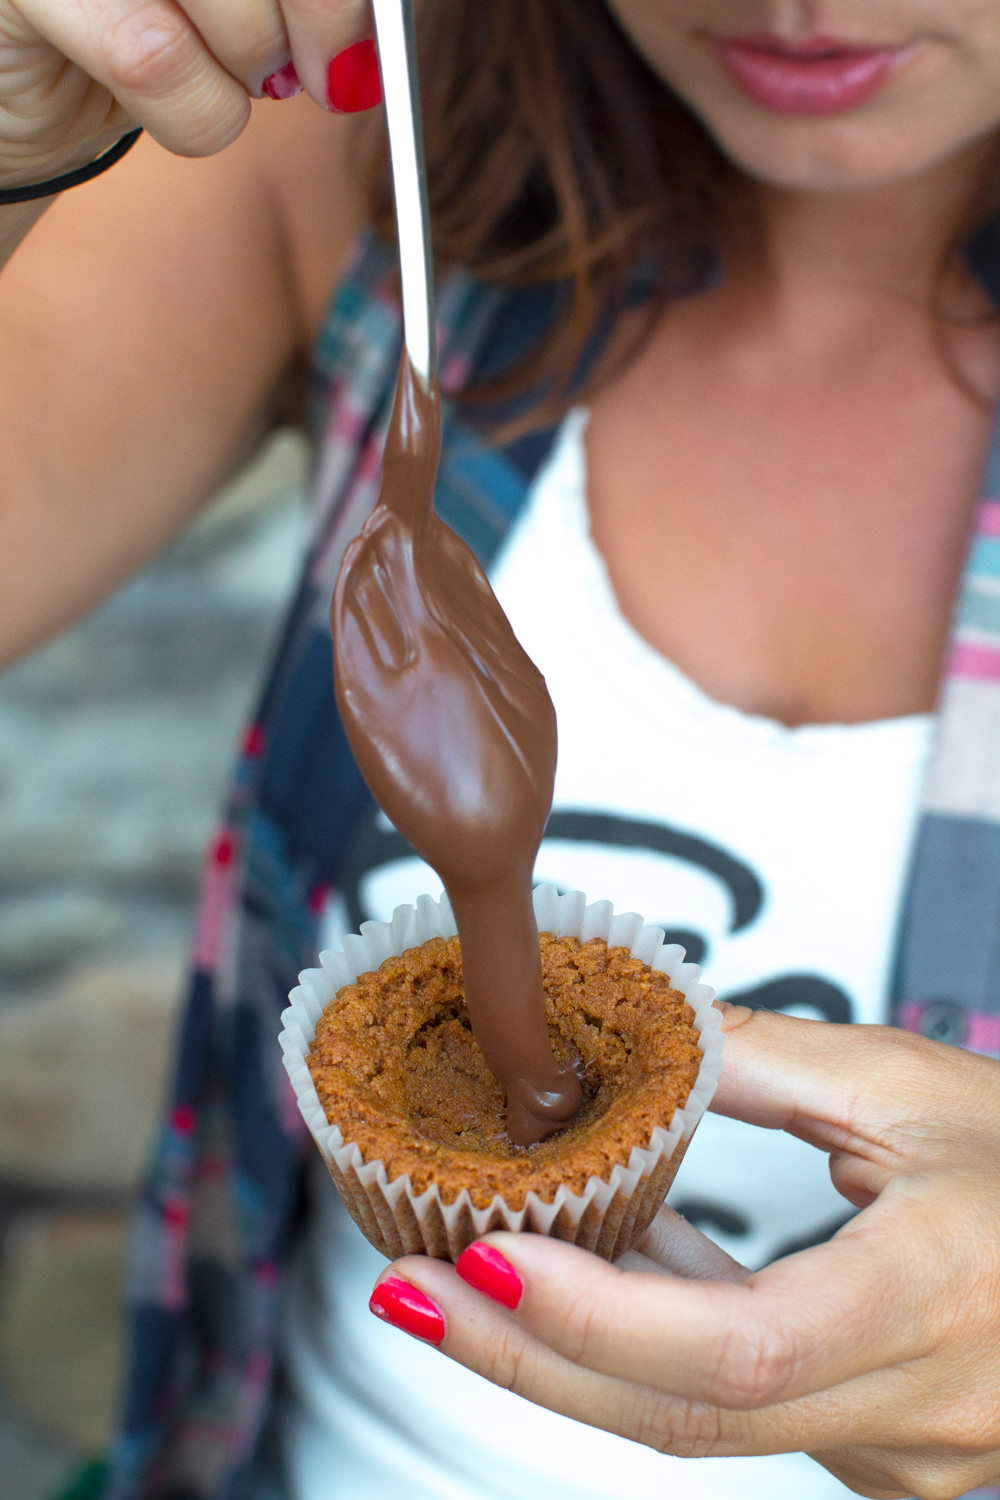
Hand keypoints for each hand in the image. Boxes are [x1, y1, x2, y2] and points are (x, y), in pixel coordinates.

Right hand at [0, 0, 368, 189]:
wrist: (20, 92)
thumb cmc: (141, 25)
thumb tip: (372, 26)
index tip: (365, 39)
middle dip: (318, 11)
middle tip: (324, 75)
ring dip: (247, 64)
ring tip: (229, 79)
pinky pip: (154, 57)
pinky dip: (197, 113)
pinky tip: (174, 105)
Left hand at [373, 1009, 999, 1499]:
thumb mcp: (908, 1086)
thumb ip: (765, 1062)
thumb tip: (638, 1034)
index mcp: (929, 1298)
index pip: (735, 1348)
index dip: (597, 1317)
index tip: (484, 1262)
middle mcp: (909, 1409)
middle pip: (684, 1417)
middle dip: (529, 1362)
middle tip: (412, 1291)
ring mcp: (893, 1452)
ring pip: (698, 1427)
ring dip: (570, 1358)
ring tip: (460, 1285)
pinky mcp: (875, 1450)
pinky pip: (734, 1412)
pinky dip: (642, 1354)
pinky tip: (577, 1288)